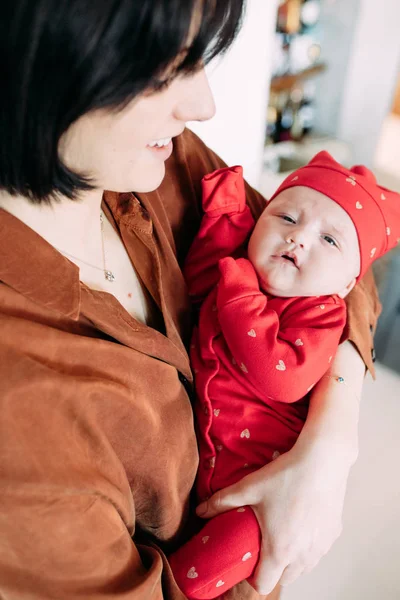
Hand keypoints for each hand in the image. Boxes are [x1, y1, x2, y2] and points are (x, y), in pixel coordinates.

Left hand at [196, 435, 350, 594]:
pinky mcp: (333, 535)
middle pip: (284, 579)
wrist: (323, 461)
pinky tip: (301, 523)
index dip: (252, 577)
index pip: (264, 585)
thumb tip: (200, 510)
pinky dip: (308, 546)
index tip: (247, 561)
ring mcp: (321, 547)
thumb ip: (222, 501)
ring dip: (291, 560)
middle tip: (262, 544)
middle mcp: (303, 556)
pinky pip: (317, 551)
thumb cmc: (286, 476)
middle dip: (272, 568)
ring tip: (281, 534)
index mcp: (279, 550)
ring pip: (304, 568)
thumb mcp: (249, 487)